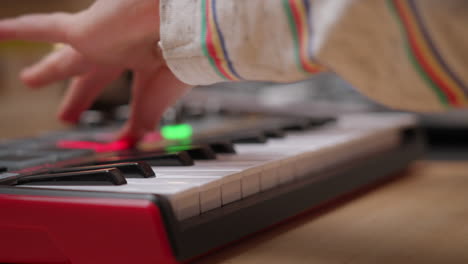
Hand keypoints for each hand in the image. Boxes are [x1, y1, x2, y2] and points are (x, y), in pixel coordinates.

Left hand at [0, 0, 191, 142]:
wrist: (186, 32)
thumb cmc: (180, 63)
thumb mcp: (155, 101)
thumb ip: (138, 123)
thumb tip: (127, 144)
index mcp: (146, 63)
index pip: (126, 92)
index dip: (121, 115)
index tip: (114, 135)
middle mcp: (123, 48)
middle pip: (92, 76)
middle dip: (79, 98)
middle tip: (66, 117)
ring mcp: (103, 37)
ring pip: (68, 55)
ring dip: (48, 68)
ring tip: (30, 79)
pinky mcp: (86, 29)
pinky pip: (46, 27)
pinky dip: (22, 29)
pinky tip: (0, 33)